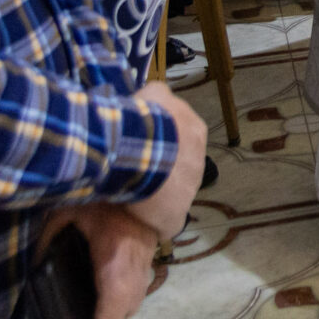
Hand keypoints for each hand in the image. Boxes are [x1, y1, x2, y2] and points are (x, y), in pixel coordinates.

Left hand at [38, 203, 160, 318]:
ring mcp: (145, 259)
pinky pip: (140, 284)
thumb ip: (49, 237)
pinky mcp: (149, 251)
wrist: (148, 172)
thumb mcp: (66, 211)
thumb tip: (36, 263)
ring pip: (137, 298)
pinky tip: (109, 292)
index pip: (112, 308)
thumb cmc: (104, 193)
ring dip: (119, 313)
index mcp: (113, 259)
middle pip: (127, 310)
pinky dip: (127, 296)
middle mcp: (134, 265)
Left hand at [125, 81, 209, 240]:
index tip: (146, 180)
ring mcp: (179, 107)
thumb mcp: (168, 218)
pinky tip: (120, 119)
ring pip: (161, 117)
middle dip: (158, 148)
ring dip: (147, 126)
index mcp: (198, 156)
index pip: (184, 163)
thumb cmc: (155, 190)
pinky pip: (149, 97)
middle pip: (175, 138)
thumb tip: (169, 226)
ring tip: (122, 141)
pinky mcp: (159, 92)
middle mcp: (196, 129)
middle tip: (133, 161)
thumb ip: (172, 218)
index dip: (165, 171)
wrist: (140, 160)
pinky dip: (136, 105)